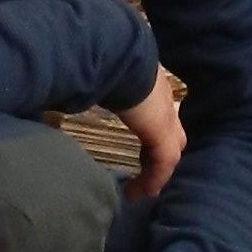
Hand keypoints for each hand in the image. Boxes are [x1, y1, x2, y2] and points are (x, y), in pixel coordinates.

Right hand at [112, 69, 185, 201]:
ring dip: (156, 173)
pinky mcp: (163, 135)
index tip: (140, 150)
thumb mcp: (105, 78)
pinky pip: (163, 164)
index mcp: (153, 88)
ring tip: (141, 191)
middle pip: (173, 137)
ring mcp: (167, 120)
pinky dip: (153, 179)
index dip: (152, 135)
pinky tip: (141, 192)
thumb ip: (100, 87)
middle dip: (160, 155)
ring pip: (169, 154)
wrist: (121, 59)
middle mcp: (165, 104)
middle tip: (145, 173)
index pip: (160, 116)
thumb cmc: (106, 64)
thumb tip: (77, 90)